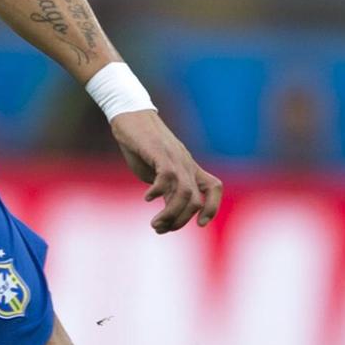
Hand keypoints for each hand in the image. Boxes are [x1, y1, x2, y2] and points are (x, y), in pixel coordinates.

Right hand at [110, 109, 221, 233]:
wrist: (130, 116)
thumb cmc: (142, 146)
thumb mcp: (156, 172)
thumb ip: (167, 190)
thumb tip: (170, 212)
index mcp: (189, 168)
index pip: (214, 188)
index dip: (212, 208)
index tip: (199, 224)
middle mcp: (186, 164)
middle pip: (196, 200)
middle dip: (181, 220)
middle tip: (161, 228)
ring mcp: (174, 157)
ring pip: (184, 192)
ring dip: (170, 213)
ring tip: (155, 223)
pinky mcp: (159, 152)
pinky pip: (167, 176)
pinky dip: (158, 192)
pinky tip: (147, 197)